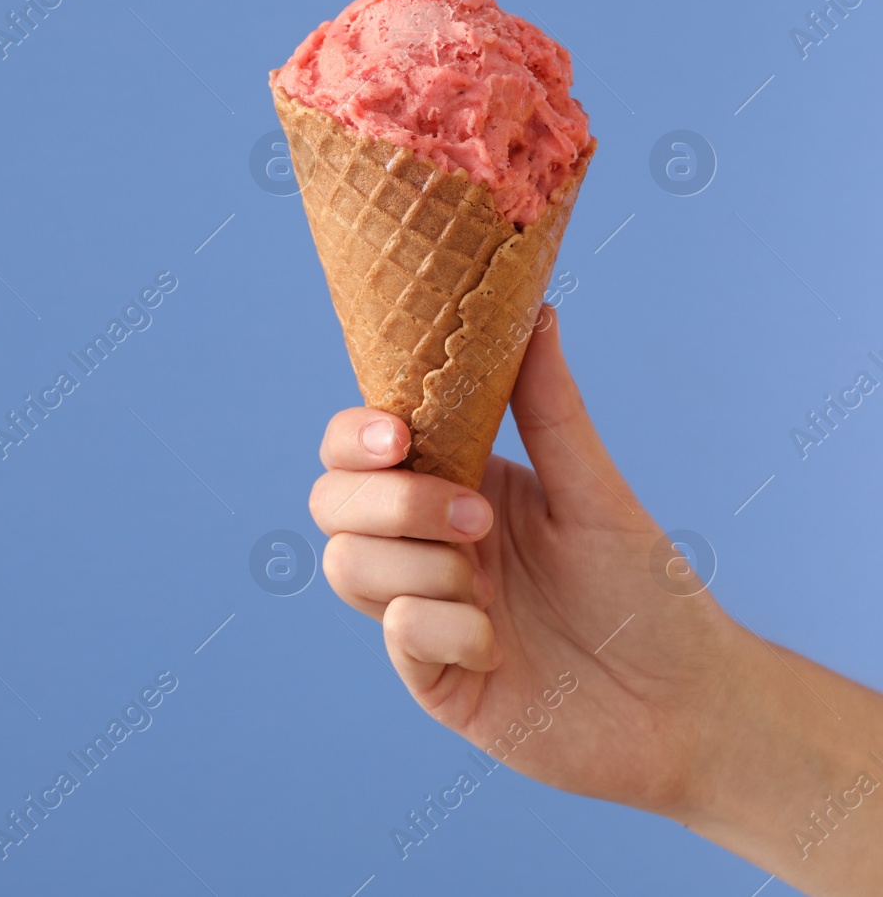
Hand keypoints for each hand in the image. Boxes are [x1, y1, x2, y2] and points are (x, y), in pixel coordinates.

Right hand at [310, 307, 741, 811]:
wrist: (687, 706)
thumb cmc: (648, 596)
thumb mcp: (595, 494)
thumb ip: (551, 410)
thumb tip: (538, 312)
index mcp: (455, 487)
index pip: (359, 448)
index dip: (353, 437)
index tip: (397, 437)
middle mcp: (425, 544)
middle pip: (331, 502)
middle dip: (391, 502)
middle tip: (476, 521)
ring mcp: (420, 610)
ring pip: (346, 564)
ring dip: (421, 568)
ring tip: (492, 592)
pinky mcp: (429, 674)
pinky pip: (397, 633)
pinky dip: (450, 631)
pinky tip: (500, 650)